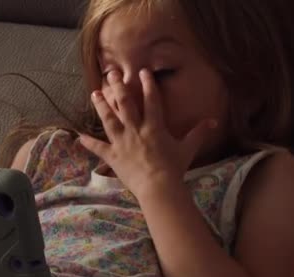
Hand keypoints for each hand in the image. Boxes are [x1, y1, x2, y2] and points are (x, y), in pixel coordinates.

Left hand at [79, 69, 215, 197]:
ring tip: (94, 93)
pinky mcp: (113, 156)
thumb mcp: (188, 149)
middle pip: (125, 104)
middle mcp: (136, 130)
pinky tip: (79, 137)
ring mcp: (122, 142)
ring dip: (102, 106)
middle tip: (110, 73)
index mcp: (154, 127)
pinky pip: (99, 148)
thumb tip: (214, 121)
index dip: (147, 85)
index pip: (151, 101)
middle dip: (118, 86)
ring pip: (109, 120)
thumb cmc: (174, 168)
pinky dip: (88, 143)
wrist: (158, 187)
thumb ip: (199, 133)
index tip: (141, 71)